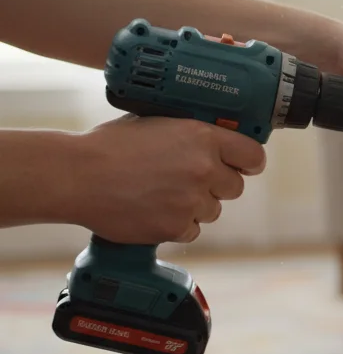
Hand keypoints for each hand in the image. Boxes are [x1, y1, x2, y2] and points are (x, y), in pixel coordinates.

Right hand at [68, 116, 265, 243]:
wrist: (77, 175)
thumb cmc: (110, 146)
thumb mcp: (158, 123)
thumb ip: (192, 133)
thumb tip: (215, 140)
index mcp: (203, 137)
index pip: (253, 156)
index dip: (249, 163)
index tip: (244, 166)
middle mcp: (204, 169)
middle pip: (235, 187)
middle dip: (217, 186)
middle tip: (190, 182)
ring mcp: (192, 200)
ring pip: (212, 211)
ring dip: (195, 206)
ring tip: (161, 194)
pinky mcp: (176, 227)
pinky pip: (191, 230)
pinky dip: (176, 225)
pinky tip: (153, 210)